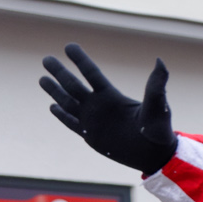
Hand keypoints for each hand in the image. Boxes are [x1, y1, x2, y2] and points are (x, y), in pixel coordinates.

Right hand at [39, 44, 176, 173]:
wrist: (156, 155)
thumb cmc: (159, 129)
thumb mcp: (158, 106)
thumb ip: (156, 85)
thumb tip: (160, 60)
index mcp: (112, 96)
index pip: (92, 74)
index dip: (80, 60)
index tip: (69, 46)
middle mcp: (99, 105)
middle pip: (73, 86)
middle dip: (59, 73)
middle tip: (46, 59)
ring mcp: (93, 121)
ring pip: (68, 102)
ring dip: (54, 91)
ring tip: (42, 79)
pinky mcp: (91, 137)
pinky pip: (72, 124)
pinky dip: (62, 116)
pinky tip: (52, 107)